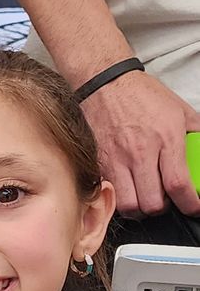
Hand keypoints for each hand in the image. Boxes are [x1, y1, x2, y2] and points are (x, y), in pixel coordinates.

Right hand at [83, 70, 199, 217]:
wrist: (105, 83)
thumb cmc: (141, 95)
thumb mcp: (179, 110)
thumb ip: (195, 134)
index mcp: (166, 138)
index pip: (179, 184)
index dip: (190, 204)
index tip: (193, 207)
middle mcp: (140, 152)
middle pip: (152, 203)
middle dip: (163, 208)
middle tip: (166, 199)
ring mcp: (116, 159)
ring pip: (129, 206)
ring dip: (139, 208)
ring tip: (144, 196)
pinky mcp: (100, 163)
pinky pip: (110, 194)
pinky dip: (120, 197)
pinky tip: (126, 187)